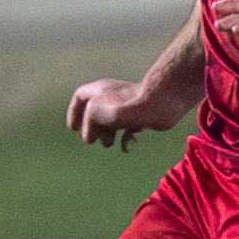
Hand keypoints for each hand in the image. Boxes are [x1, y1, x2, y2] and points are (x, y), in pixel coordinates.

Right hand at [67, 77, 181, 150]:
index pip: (80, 97)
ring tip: (109, 143)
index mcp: (101, 91)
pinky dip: (125, 140)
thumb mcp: (100, 111)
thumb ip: (88, 122)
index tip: (74, 129)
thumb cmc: (131, 105)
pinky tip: (128, 147)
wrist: (164, 101)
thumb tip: (89, 136)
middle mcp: (113, 97)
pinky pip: (128, 130)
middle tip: (93, 141)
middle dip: (92, 129)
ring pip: (111, 122)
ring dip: (107, 135)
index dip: (74, 113)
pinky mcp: (141, 117)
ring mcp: (127, 107)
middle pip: (95, 112)